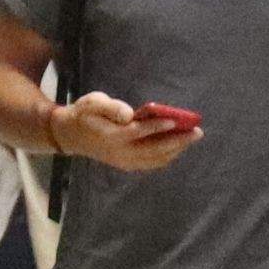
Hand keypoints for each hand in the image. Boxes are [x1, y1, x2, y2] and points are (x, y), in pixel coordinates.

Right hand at [51, 93, 199, 175]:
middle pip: (153, 150)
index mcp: (111, 136)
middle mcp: (120, 153)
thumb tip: (130, 115)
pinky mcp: (127, 165)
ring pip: (155, 159)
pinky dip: (167, 156)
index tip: (174, 121)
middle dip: (177, 141)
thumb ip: (111, 108)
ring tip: (192, 137)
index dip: (156, 127)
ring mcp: (124, 162)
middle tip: (197, 132)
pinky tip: (179, 146)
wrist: (72, 135)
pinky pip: (152, 163)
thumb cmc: (85, 113)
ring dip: (176, 149)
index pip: (138, 132)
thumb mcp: (93, 102)